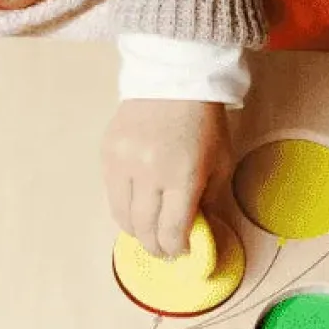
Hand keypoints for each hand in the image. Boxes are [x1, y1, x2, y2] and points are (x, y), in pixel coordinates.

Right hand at [100, 99, 231, 258]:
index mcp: (182, 175)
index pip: (171, 230)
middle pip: (145, 229)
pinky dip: (124, 207)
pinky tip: (137, 205)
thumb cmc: (204, 121)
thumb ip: (209, 199)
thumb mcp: (221, 161)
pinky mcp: (107, 153)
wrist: (174, 77)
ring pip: (122, 217)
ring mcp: (123, 162)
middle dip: (156, 247)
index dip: (176, 248)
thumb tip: (196, 230)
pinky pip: (111, 194)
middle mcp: (149, 172)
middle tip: (165, 250)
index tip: (182, 251)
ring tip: (149, 232)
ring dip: (137, 231)